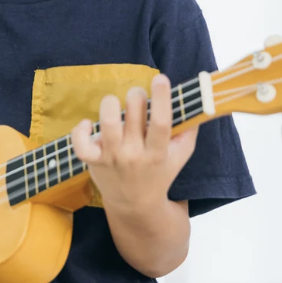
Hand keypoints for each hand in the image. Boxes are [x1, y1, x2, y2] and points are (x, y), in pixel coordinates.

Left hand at [70, 73, 197, 211]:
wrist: (135, 204)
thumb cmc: (159, 172)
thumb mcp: (180, 155)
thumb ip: (189, 130)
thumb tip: (201, 102)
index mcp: (157, 153)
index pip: (161, 124)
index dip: (161, 99)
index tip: (161, 78)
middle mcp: (134, 155)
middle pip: (133, 116)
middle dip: (136, 95)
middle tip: (137, 93)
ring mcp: (112, 158)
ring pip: (108, 123)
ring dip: (110, 104)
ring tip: (115, 102)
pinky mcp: (93, 161)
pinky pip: (80, 144)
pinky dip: (81, 130)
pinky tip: (88, 124)